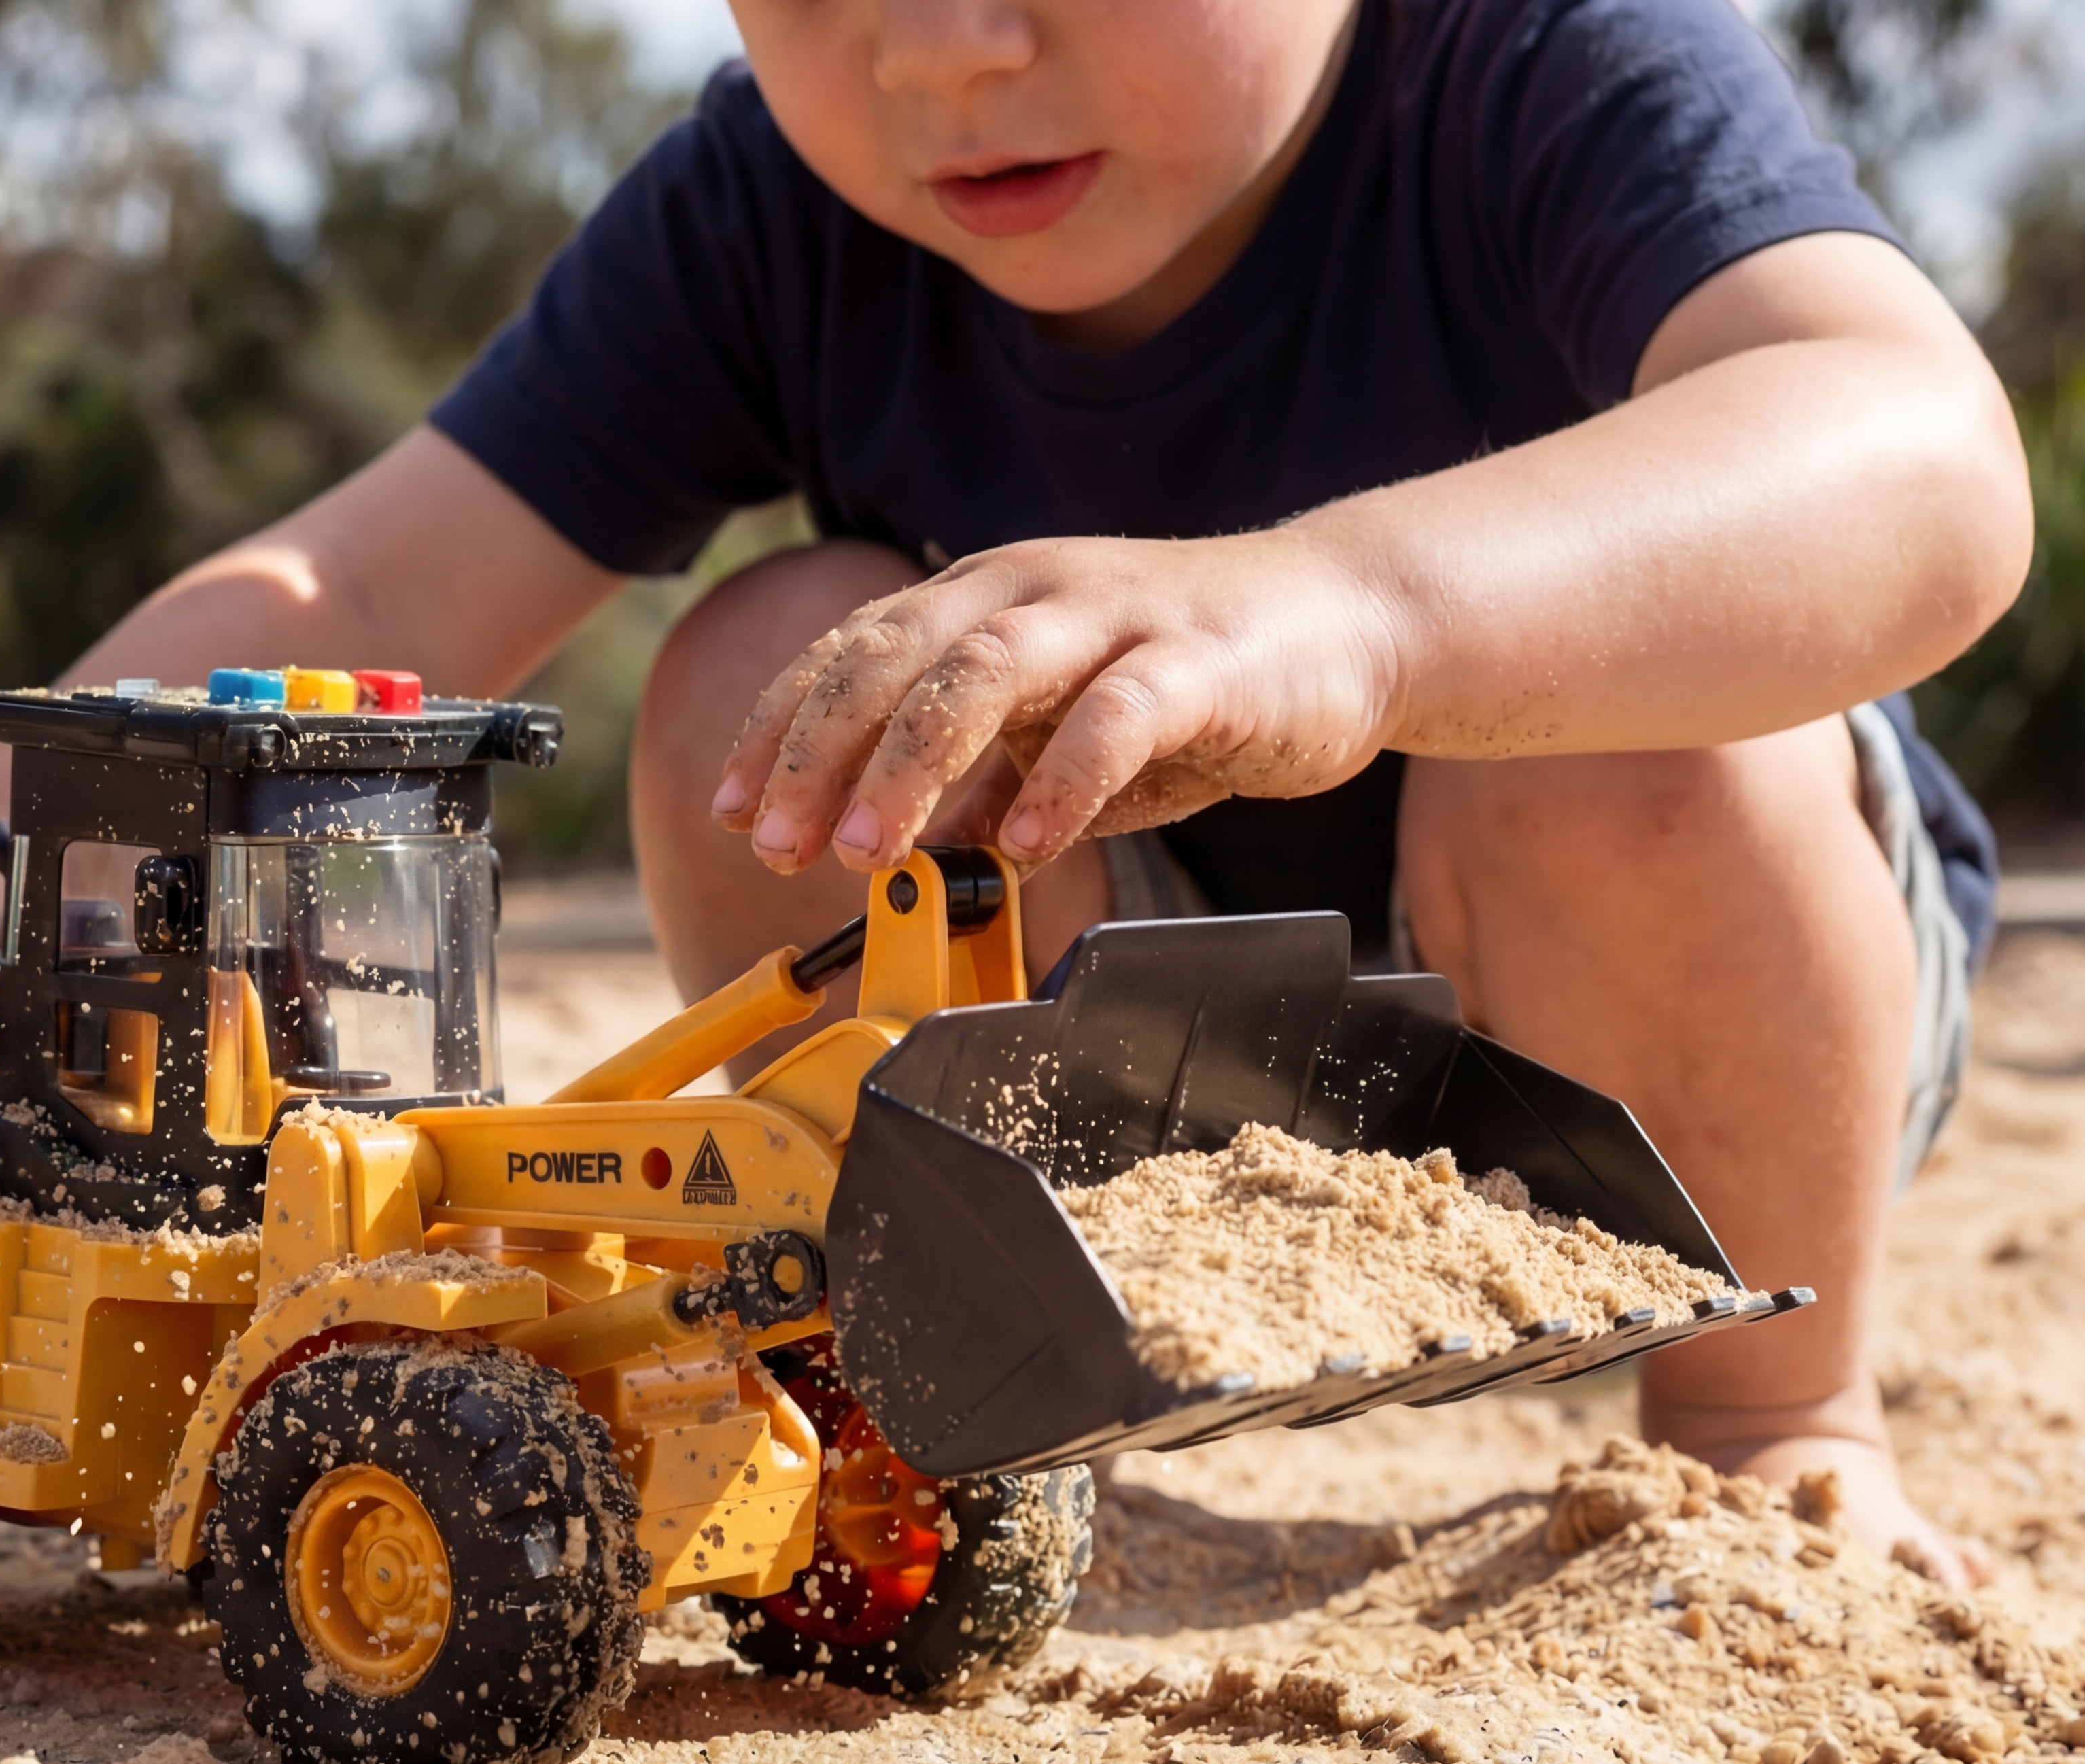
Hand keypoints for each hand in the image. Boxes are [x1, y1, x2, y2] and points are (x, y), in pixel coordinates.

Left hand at [707, 530, 1407, 874]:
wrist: (1352, 616)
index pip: (852, 653)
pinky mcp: (1200, 659)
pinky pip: (1118, 714)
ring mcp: (1116, 615)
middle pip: (895, 655)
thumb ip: (993, 779)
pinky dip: (1065, 778)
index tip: (731, 811)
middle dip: (820, 751)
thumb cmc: (1196, 675)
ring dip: (912, 763)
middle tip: (776, 843)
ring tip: (869, 850)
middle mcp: (1033, 589)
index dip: (781, 731)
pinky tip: (1028, 843)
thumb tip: (922, 853)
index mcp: (985, 599)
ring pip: (986, 670)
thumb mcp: (1064, 728)